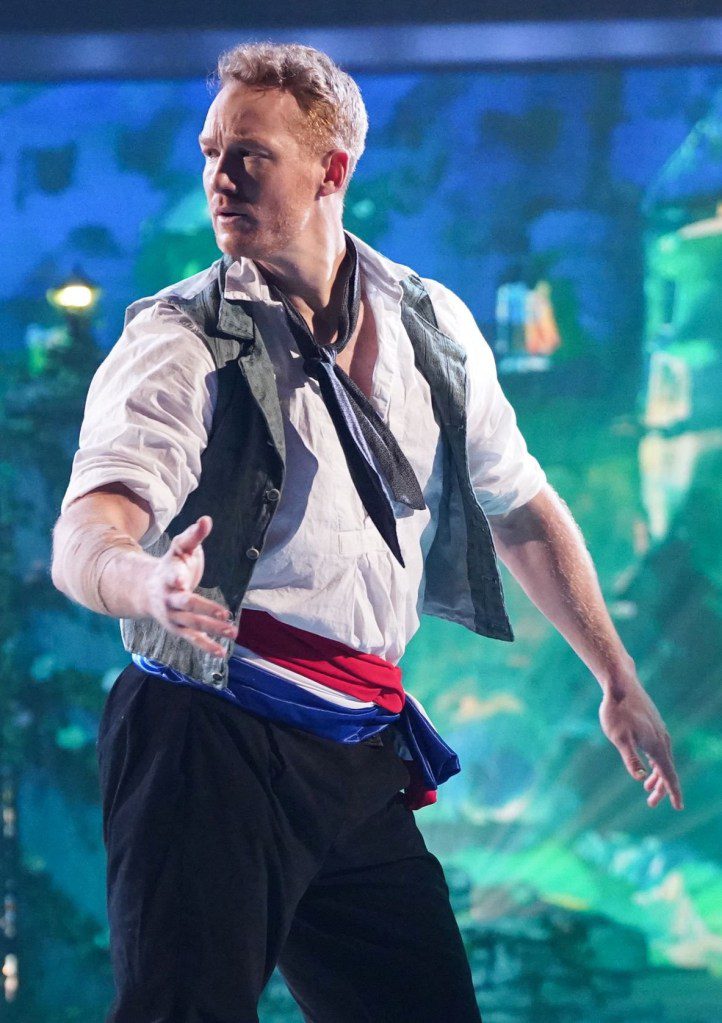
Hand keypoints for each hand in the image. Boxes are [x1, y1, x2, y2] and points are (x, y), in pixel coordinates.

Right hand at [143, 515, 234, 657]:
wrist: (146, 590)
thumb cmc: (171, 565)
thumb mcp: (180, 548)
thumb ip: (193, 535)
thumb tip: (206, 520)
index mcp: (167, 575)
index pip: (171, 576)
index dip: (176, 579)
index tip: (181, 581)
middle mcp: (168, 597)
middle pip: (186, 604)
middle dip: (205, 609)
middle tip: (225, 613)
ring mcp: (172, 615)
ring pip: (192, 623)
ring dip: (212, 628)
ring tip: (233, 631)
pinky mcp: (177, 628)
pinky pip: (192, 638)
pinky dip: (206, 645)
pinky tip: (222, 652)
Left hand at [599, 681, 682, 809]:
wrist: (620, 685)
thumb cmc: (617, 712)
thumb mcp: (619, 738)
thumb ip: (630, 758)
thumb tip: (639, 777)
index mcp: (657, 746)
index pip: (668, 775)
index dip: (673, 792)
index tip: (679, 807)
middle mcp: (662, 740)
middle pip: (666, 770)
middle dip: (661, 789)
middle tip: (651, 803)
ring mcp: (659, 731)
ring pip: (662, 759)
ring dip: (657, 775)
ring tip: (647, 788)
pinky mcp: (653, 725)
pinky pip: (659, 749)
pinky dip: (655, 762)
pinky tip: (648, 764)